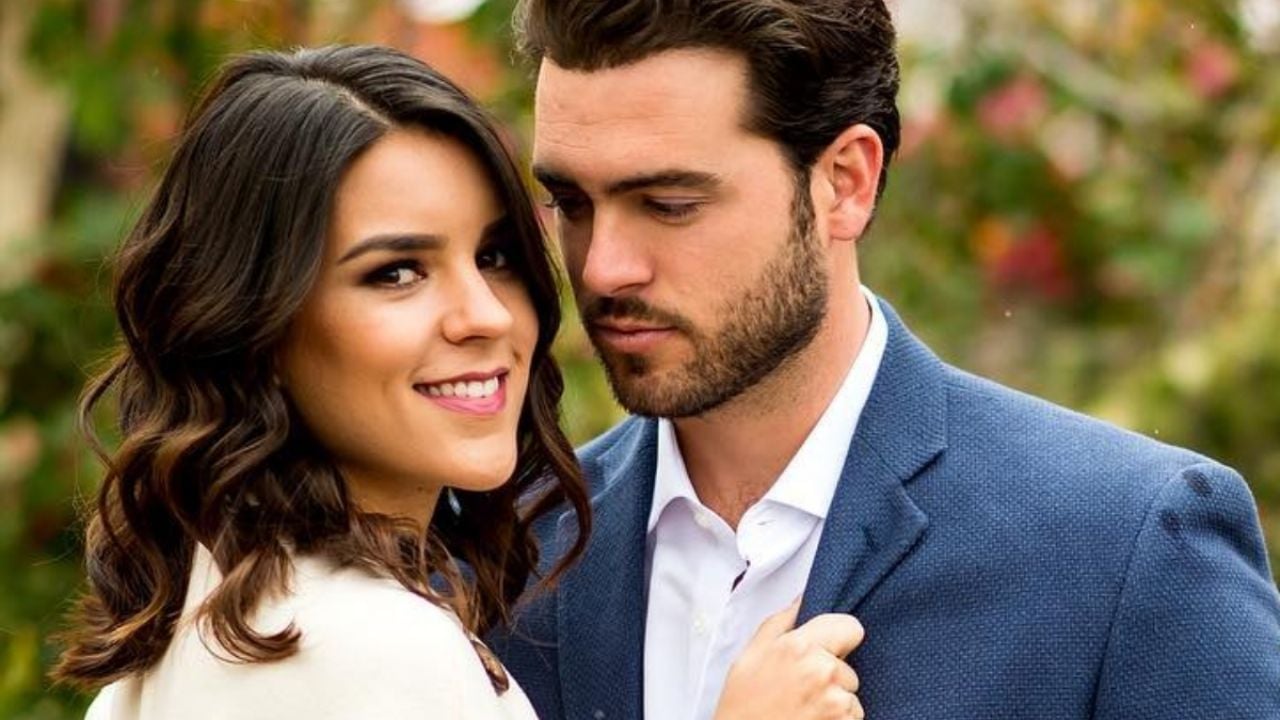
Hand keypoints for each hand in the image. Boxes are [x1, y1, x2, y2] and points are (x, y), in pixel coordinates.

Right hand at [713, 601, 864, 719]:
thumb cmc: (743, 702)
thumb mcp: (752, 653)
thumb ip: (781, 621)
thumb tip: (802, 598)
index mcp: (800, 646)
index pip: (851, 627)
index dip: (840, 637)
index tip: (827, 649)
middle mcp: (822, 670)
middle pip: (848, 665)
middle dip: (831, 674)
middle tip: (802, 686)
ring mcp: (835, 701)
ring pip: (851, 692)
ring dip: (835, 699)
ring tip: (805, 706)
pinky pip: (853, 715)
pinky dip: (838, 719)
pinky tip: (812, 719)